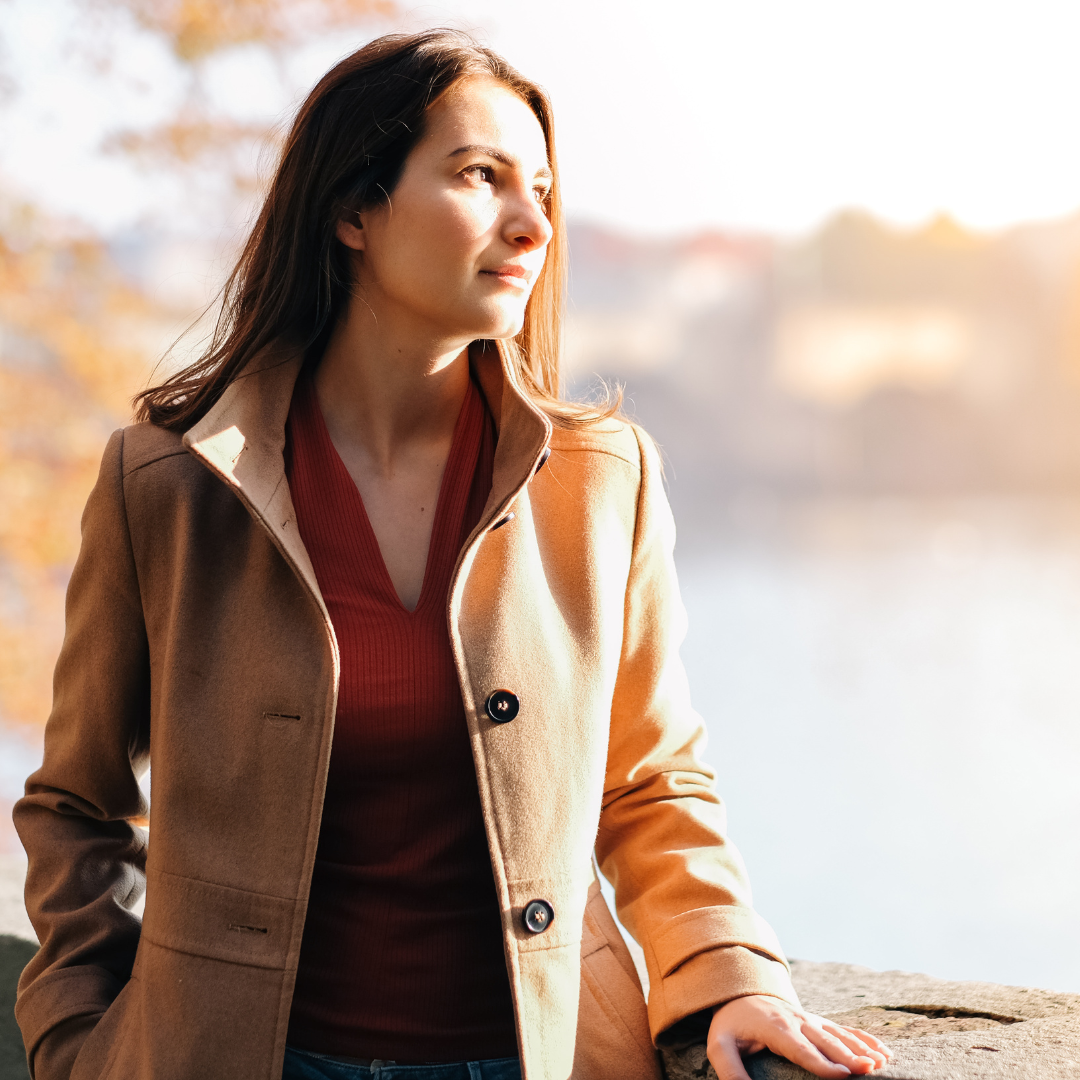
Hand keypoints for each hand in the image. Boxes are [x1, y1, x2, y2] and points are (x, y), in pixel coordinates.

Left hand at [708, 994, 891, 1078]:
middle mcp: (796, 1021)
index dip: (822, 1063)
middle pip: (826, 1041)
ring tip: (881, 1061)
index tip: (843, 1074)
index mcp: (776, 1028)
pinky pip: (843, 1028)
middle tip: (870, 1069)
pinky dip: (863, 1039)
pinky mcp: (816, 1020)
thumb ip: (730, 1070)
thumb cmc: (730, 1024)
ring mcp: (809, 1018)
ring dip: (861, 1047)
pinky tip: (882, 1051)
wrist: (737, 992)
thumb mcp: (719, 1046)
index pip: (802, 1049)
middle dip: (849, 1056)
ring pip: (839, 1034)